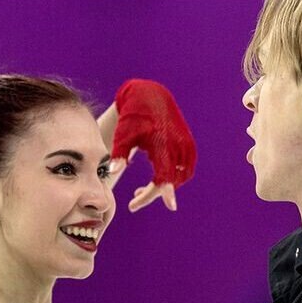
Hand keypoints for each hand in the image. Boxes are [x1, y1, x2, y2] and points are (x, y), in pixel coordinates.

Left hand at [111, 79, 196, 211]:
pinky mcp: (190, 145)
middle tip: (133, 202)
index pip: (166, 171)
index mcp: (161, 142)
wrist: (150, 96)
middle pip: (171, 179)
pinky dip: (172, 177)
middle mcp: (178, 145)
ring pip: (180, 177)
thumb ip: (118, 154)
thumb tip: (111, 172)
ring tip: (141, 190)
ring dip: (164, 186)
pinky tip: (157, 178)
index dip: (166, 190)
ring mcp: (186, 145)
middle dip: (153, 193)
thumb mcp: (123, 134)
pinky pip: (185, 170)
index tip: (171, 206)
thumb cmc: (133, 117)